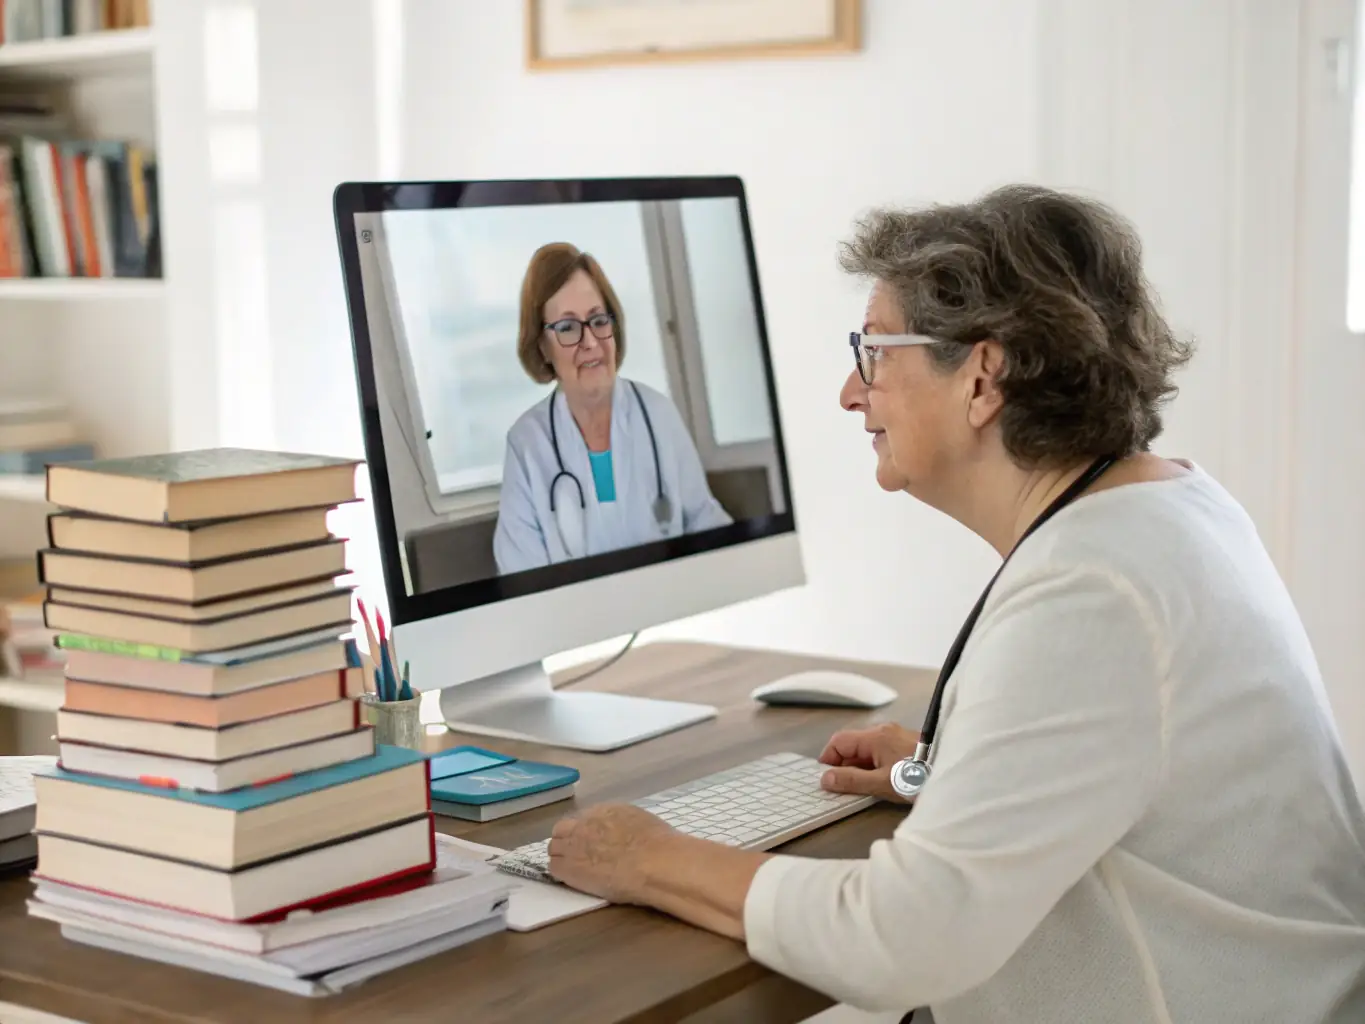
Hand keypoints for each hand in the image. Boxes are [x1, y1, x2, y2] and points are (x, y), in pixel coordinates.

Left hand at [547, 803, 676, 902]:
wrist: (654, 862)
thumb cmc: (658, 844)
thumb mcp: (640, 822)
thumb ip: (622, 825)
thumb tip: (619, 833)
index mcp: (603, 810)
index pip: (581, 819)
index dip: (584, 832)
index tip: (592, 843)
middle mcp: (584, 824)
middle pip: (561, 831)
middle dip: (567, 841)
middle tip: (579, 856)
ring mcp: (574, 845)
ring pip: (554, 849)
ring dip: (562, 857)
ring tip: (576, 870)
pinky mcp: (569, 868)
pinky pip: (554, 868)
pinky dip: (561, 873)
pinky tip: (575, 880)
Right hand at [818, 722, 921, 801]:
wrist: (958, 776)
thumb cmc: (921, 778)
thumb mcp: (883, 784)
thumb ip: (852, 781)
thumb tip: (826, 779)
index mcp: (876, 736)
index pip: (839, 741)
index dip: (828, 759)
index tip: (827, 779)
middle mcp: (885, 731)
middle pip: (853, 745)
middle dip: (844, 766)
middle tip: (843, 788)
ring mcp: (897, 737)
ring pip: (868, 750)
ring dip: (860, 768)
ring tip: (864, 789)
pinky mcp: (908, 746)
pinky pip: (882, 753)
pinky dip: (875, 766)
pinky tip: (883, 783)